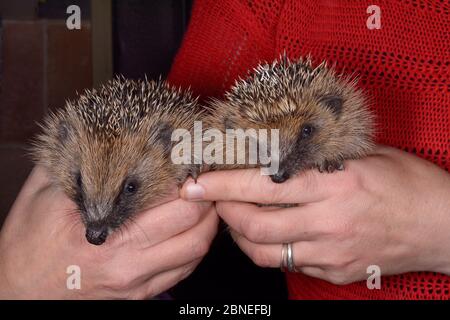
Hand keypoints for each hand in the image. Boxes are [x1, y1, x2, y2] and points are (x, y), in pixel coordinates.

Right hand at [0, 165, 217, 298]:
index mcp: (102, 227)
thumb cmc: (29, 242)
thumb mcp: (43, 193)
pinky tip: (189, 229)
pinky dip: (196, 246)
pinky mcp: (140, 294)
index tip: (191, 159)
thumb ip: (74, 162)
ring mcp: (135, 280)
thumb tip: (96, 132)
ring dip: (208, 221)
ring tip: (202, 201)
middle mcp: (125, 258)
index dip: (186, 175)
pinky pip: (185, 270)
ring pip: (196, 247)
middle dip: (206, 195)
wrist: (19, 290)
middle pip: (191, 220)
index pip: (165, 196)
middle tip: (202, 178)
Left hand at [180, 146, 449, 284]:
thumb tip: (271, 152)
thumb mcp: (362, 154)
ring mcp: (331, 252)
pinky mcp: (335, 271)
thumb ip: (316, 156)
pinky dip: (267, 248)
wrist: (443, 224)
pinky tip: (269, 233)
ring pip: (263, 251)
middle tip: (211, 199)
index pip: (260, 185)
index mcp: (333, 183)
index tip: (195, 182)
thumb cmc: (406, 181)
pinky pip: (286, 264)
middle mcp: (328, 221)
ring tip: (235, 217)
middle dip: (221, 212)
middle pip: (252, 224)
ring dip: (239, 234)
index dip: (221, 184)